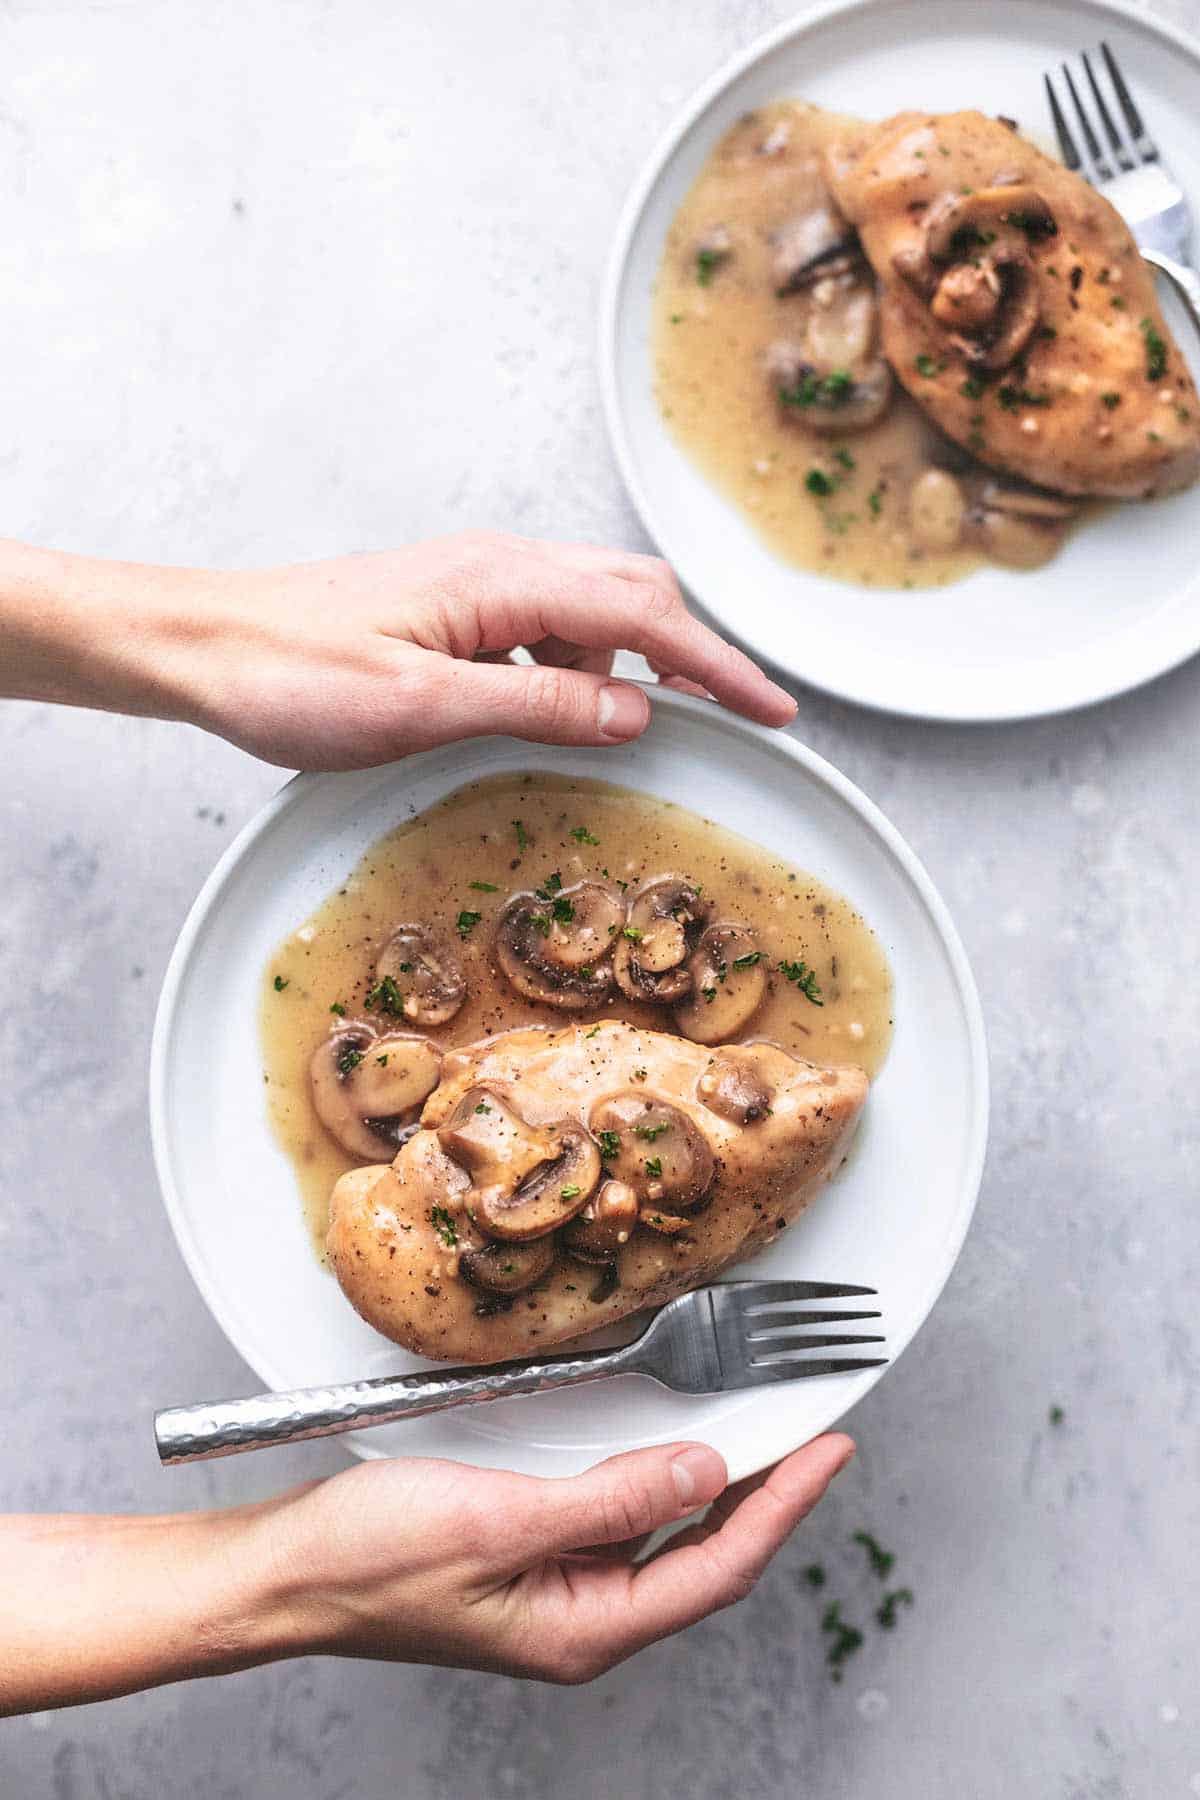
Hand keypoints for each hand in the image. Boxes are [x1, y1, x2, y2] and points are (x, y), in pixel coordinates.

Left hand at [164, 532, 795, 768]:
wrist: (199, 644)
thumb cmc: (290, 672)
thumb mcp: (422, 706)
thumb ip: (537, 704)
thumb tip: (636, 710)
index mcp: (501, 580)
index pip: (644, 618)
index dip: (717, 668)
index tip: (773, 711)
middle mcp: (497, 566)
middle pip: (634, 593)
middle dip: (694, 653)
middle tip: (737, 718)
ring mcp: (472, 583)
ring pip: (592, 606)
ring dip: (635, 659)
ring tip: (661, 721)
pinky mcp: (448, 607)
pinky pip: (545, 624)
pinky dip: (583, 663)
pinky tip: (569, 708)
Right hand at [258, 1434, 852, 1682]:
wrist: (284, 1572)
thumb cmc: (371, 1559)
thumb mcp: (500, 1522)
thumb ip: (609, 1500)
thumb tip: (703, 1472)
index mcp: (584, 1629)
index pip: (718, 1569)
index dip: (784, 1505)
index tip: (831, 1449)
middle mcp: (582, 1618)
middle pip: (706, 1560)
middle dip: (769, 1497)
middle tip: (815, 1433)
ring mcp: (557, 1592)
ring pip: (667, 1542)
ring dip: (719, 1487)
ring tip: (765, 1434)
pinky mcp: (532, 1558)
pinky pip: (621, 1523)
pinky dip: (660, 1481)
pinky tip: (670, 1448)